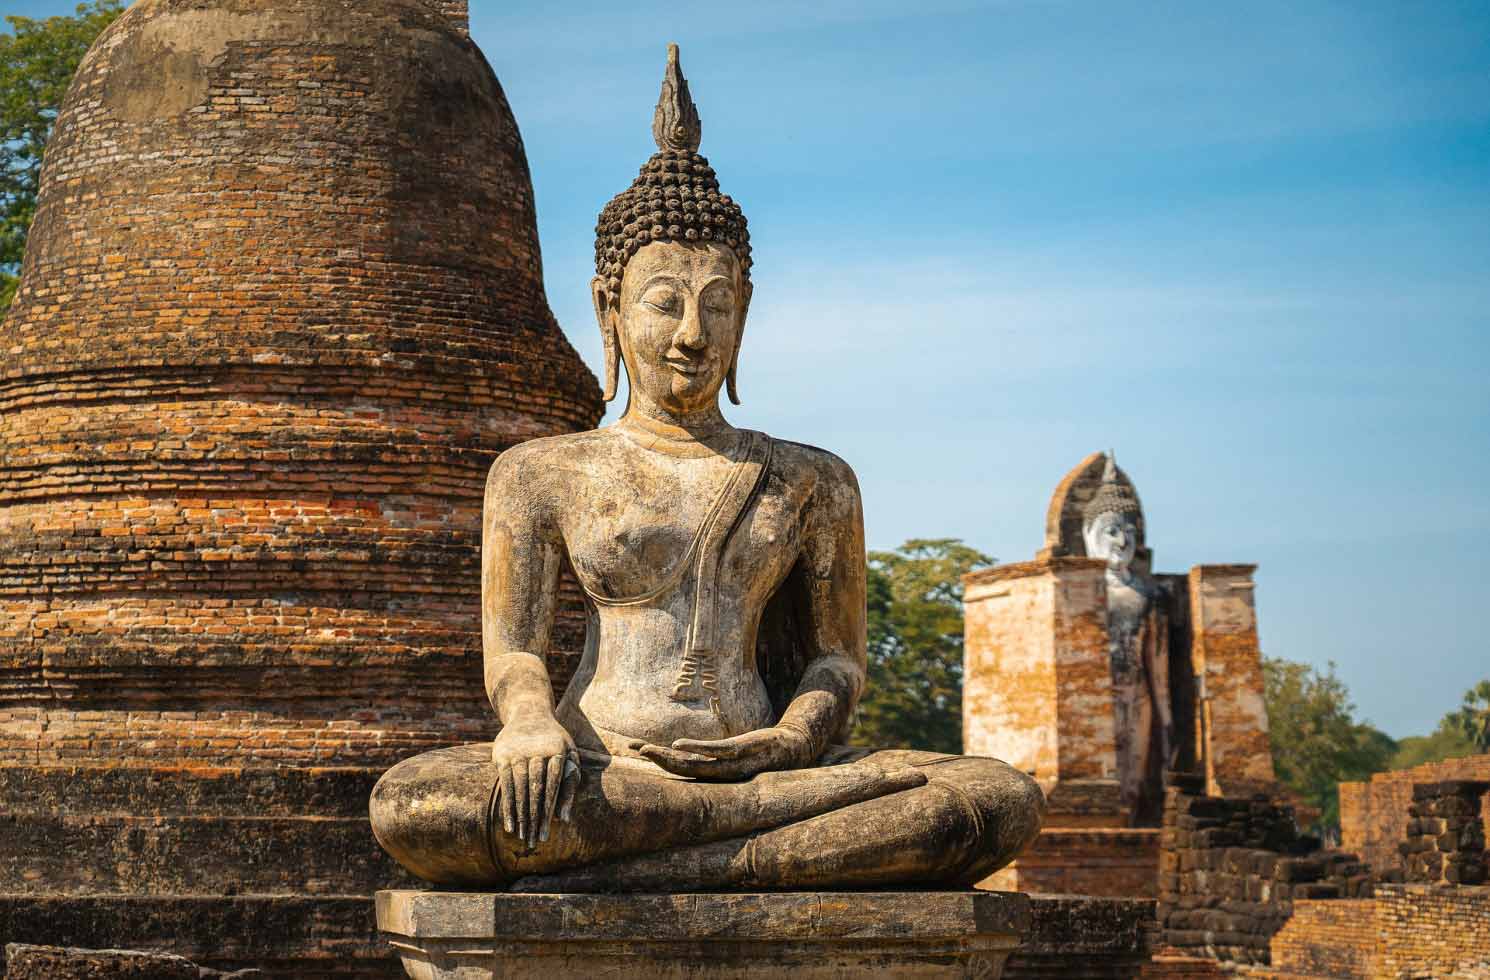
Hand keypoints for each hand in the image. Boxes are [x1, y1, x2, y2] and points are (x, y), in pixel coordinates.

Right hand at [491, 717, 579, 847]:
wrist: (529, 711)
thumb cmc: (555, 741)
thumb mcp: (570, 755)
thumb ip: (570, 785)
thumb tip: (564, 819)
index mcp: (557, 751)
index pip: (553, 786)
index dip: (550, 811)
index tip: (546, 833)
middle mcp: (536, 752)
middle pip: (536, 791)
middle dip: (534, 818)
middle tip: (533, 842)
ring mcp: (518, 753)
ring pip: (519, 789)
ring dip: (520, 815)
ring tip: (521, 836)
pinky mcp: (502, 755)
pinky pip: (504, 785)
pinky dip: (507, 806)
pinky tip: (509, 824)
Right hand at [634, 725, 813, 780]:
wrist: (793, 747)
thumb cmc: (761, 752)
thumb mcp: (733, 755)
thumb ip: (711, 755)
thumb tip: (689, 747)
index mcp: (715, 775)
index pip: (680, 770)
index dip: (657, 761)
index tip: (635, 748)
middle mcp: (721, 775)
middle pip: (683, 770)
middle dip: (658, 761)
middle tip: (637, 750)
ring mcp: (731, 764)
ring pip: (695, 765)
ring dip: (670, 759)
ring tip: (649, 750)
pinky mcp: (743, 750)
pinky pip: (716, 752)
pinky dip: (696, 748)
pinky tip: (679, 743)